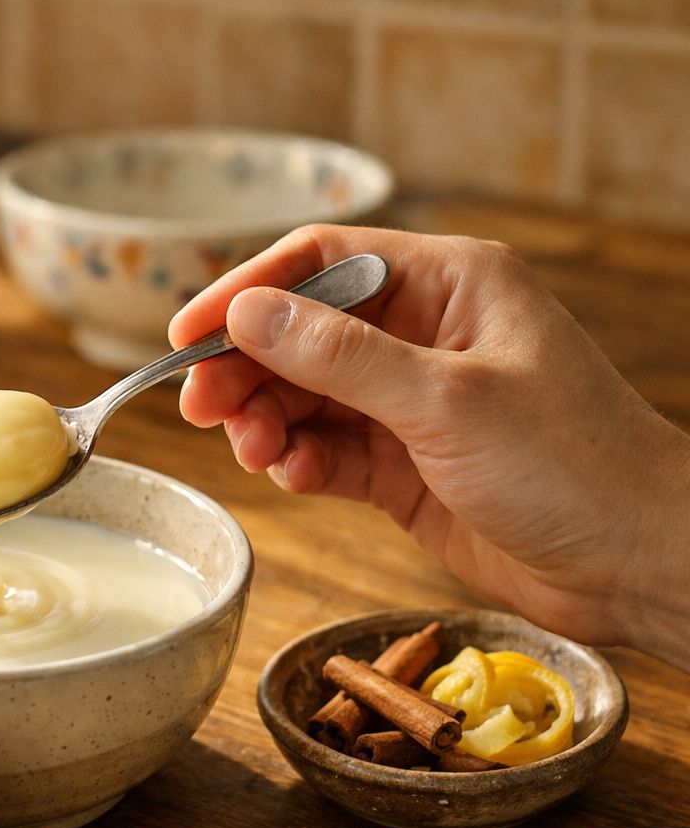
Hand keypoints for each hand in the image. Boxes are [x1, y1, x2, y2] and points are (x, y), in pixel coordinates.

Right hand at [169, 225, 689, 668]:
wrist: (640, 565)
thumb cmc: (575, 465)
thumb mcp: (447, 402)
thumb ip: (339, 357)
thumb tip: (246, 313)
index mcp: (449, 285)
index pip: (321, 262)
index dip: (247, 291)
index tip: (186, 332)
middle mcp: (423, 334)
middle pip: (301, 332)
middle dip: (247, 367)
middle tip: (200, 407)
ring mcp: (412, 402)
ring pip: (305, 394)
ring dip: (267, 420)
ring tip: (256, 451)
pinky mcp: (404, 464)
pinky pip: (327, 449)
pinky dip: (299, 461)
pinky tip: (294, 477)